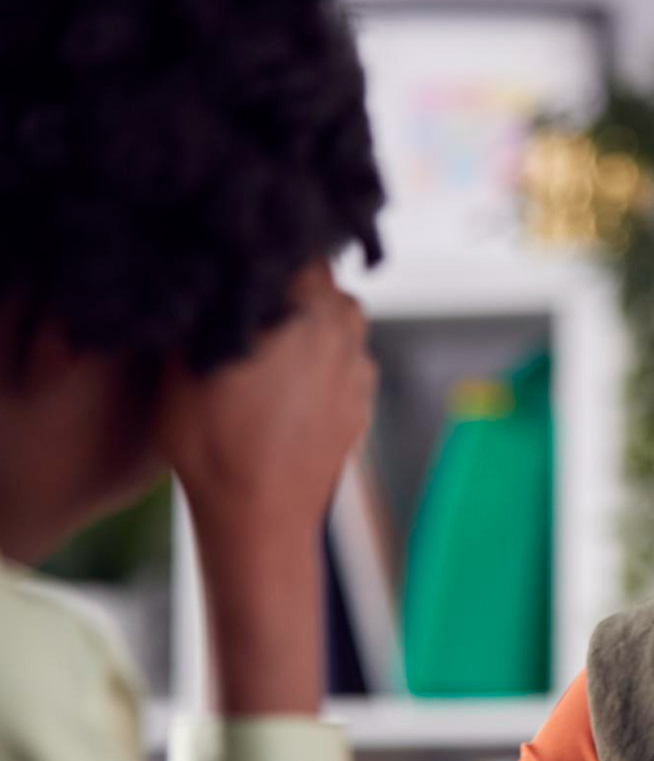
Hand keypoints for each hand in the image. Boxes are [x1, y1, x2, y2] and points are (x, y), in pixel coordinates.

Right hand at [156, 259, 375, 540]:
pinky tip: (283, 386)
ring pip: (333, 319)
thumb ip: (200, 304)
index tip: (234, 258)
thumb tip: (200, 268)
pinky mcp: (363, 399)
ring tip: (260, 348)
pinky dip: (318, 361)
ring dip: (303, 323)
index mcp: (306, 302)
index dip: (260, 246)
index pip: (291, 239)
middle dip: (284, 284)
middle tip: (244, 304)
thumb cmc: (215, 444)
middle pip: (317, 277)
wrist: (262, 520)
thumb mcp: (182, 363)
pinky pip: (341, 359)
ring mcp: (359, 365)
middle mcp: (344, 325)